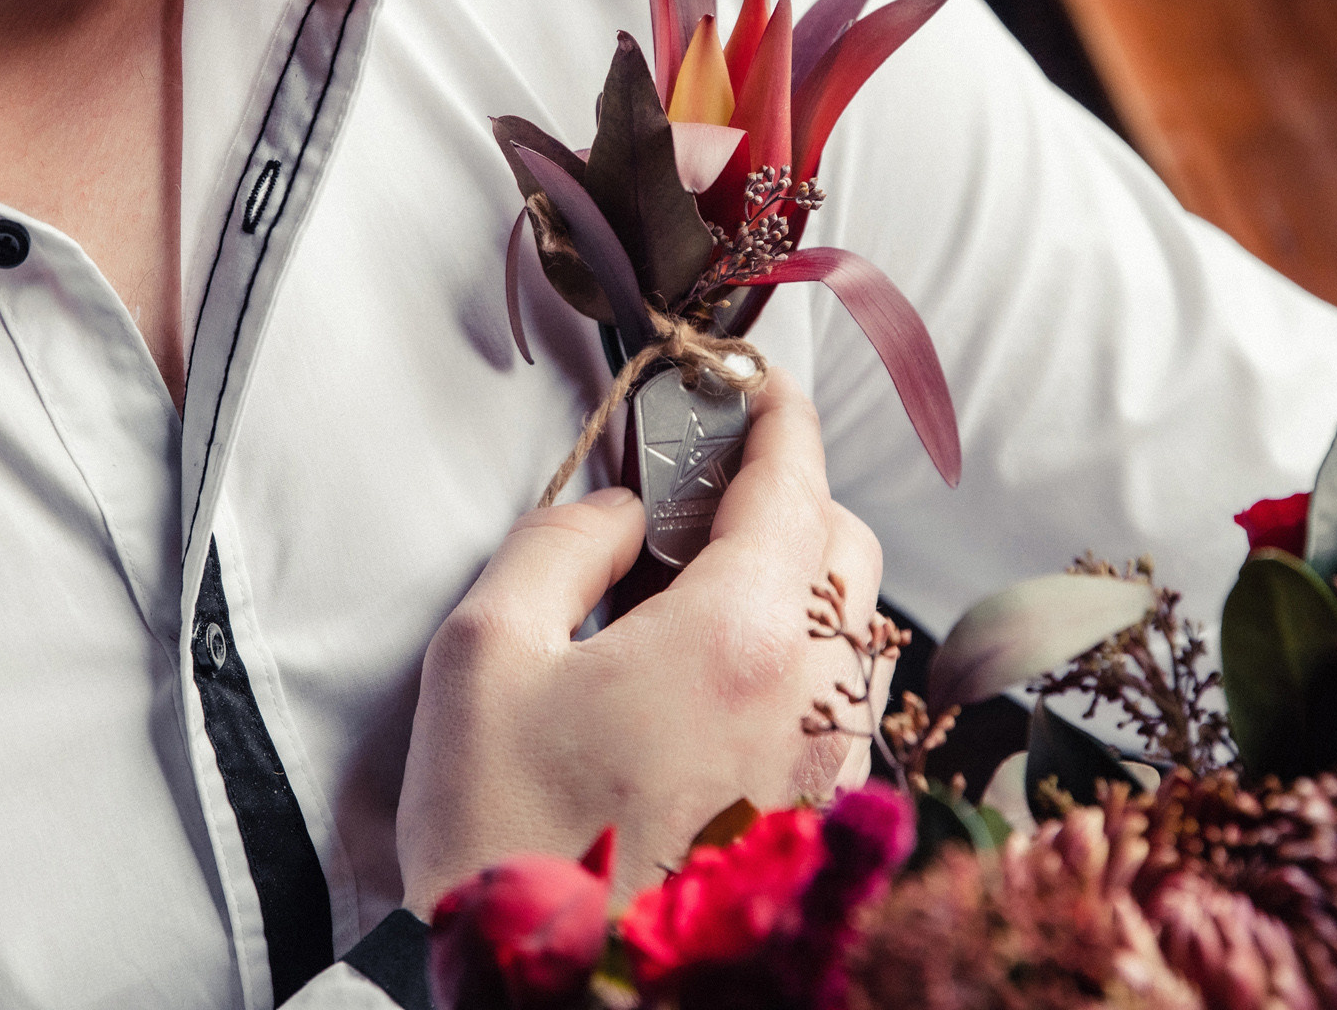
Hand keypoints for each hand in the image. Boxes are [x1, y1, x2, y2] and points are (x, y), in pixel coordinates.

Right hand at [396, 368, 885, 913]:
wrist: (549, 997)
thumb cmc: (502, 838)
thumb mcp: (482, 658)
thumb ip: (556, 546)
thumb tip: (617, 510)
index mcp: (741, 636)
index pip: (795, 483)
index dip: (778, 417)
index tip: (755, 386)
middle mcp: (813, 698)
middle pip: (847, 546)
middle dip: (787, 499)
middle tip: (697, 498)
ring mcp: (828, 769)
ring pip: (854, 628)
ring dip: (798, 583)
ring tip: (697, 596)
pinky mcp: (820, 824)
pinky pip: (843, 706)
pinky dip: (801, 662)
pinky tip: (716, 685)